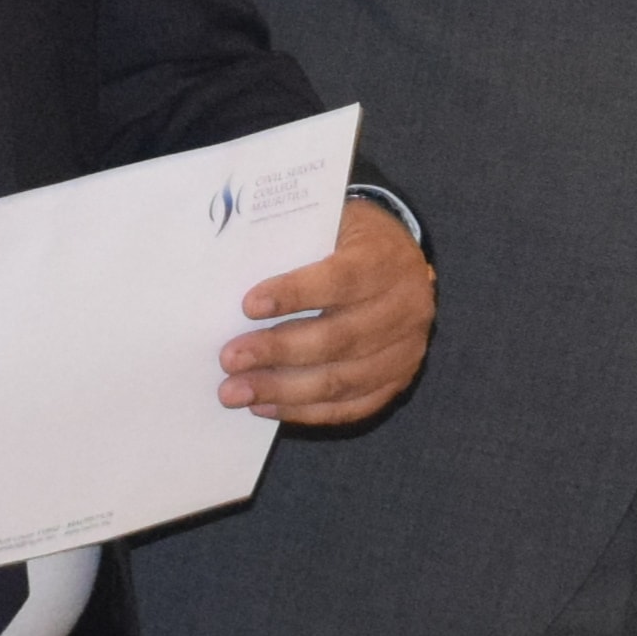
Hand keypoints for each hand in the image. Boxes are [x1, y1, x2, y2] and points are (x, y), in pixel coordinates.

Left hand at [219, 194, 436, 426]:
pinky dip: (305, 411)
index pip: (341, 280)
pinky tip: (266, 407)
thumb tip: (235, 280)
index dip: (295, 294)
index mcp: (385, 261)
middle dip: (277, 351)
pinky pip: (350, 406)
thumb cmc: (350, 241)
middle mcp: (405, 308)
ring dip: (283, 390)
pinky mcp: (398, 380)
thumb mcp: (330, 224)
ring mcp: (406, 350)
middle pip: (338, 338)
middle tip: (230, 359)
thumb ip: (295, 247)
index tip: (248, 305)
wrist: (400, 260)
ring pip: (341, 380)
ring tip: (237, 392)